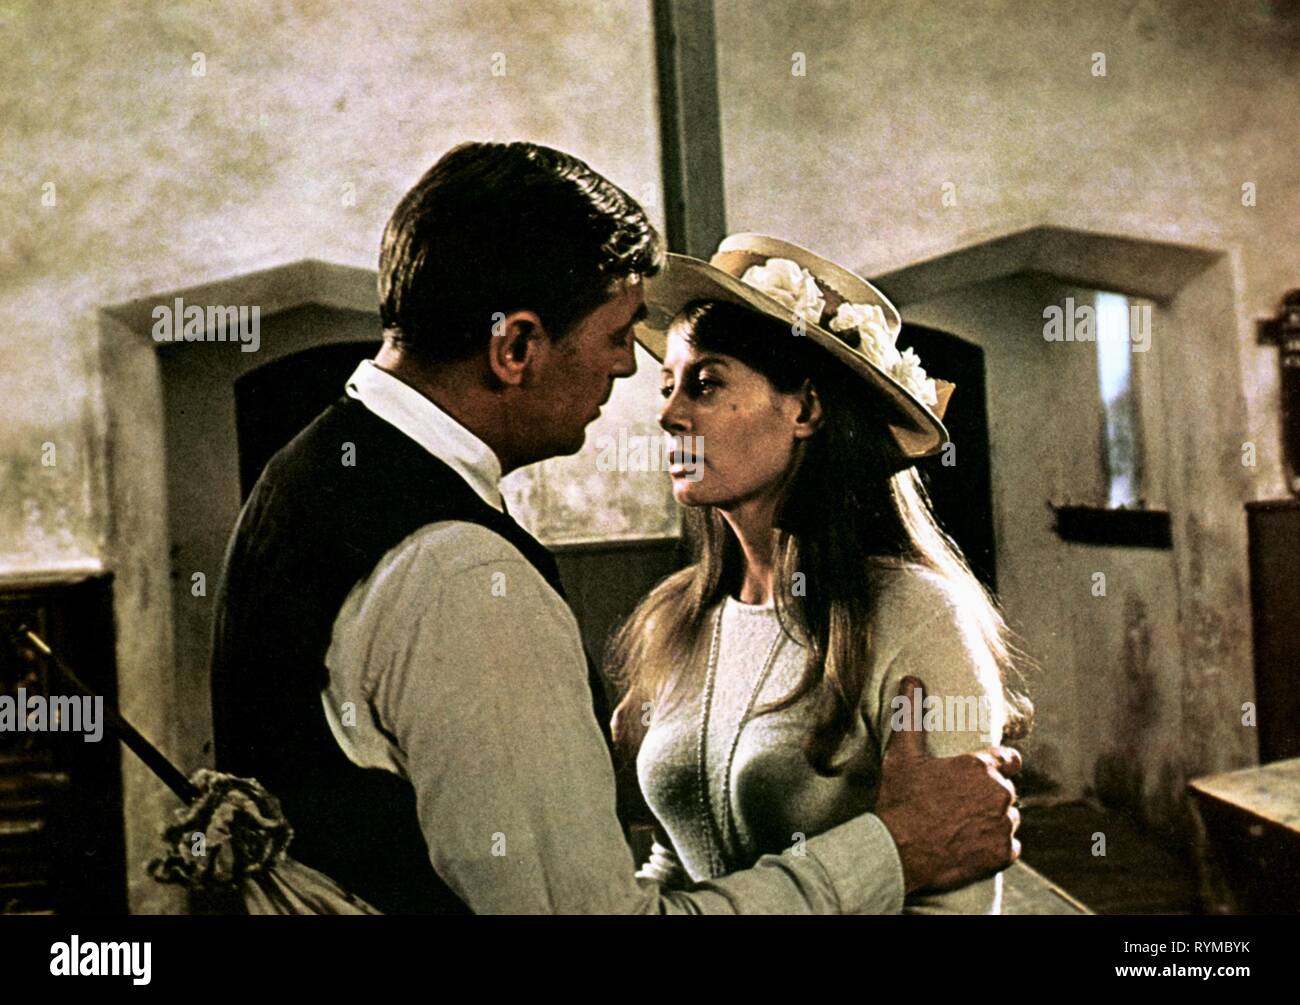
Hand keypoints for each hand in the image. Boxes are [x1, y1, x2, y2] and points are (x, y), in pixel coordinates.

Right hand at [874, 676, 1021, 893]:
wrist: (898, 851)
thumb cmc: (900, 799)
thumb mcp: (901, 753)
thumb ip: (911, 713)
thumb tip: (911, 679)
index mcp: (980, 766)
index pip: (1009, 759)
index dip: (1001, 764)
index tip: (990, 771)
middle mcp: (999, 793)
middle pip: (1004, 791)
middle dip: (987, 796)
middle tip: (960, 804)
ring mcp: (1002, 825)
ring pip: (1008, 820)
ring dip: (993, 821)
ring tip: (964, 826)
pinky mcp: (1002, 854)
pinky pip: (1009, 847)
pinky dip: (995, 847)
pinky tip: (972, 845)